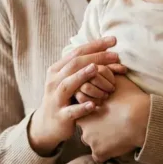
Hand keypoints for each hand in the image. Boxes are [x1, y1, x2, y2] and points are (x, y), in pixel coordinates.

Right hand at [28, 39, 125, 155]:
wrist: (47, 124)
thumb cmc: (65, 98)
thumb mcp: (68, 79)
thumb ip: (81, 67)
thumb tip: (106, 51)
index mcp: (57, 70)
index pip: (77, 52)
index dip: (95, 45)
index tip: (114, 40)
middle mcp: (54, 81)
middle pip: (74, 65)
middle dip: (95, 58)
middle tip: (115, 55)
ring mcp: (56, 99)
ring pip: (67, 85)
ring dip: (82, 76)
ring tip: (96, 69)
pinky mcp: (60, 116)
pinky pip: (71, 111)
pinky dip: (81, 108)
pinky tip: (92, 105)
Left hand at [75, 74, 149, 162]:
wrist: (139, 118)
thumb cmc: (129, 99)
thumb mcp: (116, 82)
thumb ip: (105, 77)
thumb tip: (103, 68)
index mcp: (84, 108)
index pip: (82, 110)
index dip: (93, 110)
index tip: (103, 109)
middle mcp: (83, 126)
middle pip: (85, 128)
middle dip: (94, 126)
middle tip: (109, 122)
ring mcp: (90, 141)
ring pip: (92, 141)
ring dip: (100, 139)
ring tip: (115, 134)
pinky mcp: (99, 153)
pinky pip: (99, 155)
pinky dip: (106, 152)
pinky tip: (116, 146)